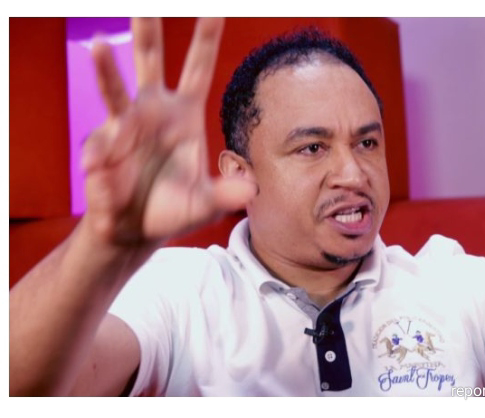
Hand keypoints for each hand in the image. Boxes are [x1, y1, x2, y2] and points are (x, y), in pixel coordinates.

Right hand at [82, 18, 254, 245]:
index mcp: (185, 113)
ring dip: (106, 68)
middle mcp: (153, 109)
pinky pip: (100, 144)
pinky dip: (101, 156)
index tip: (213, 7)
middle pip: (149, 59)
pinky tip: (100, 173)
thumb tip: (250, 190)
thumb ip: (224, 194)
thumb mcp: (205, 204)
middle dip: (147, 28)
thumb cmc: (174, 209)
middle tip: (145, 1)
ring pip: (114, 88)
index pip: (198, 68)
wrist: (136, 228)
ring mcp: (124, 124)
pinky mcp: (101, 145)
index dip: (206, 37)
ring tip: (101, 47)